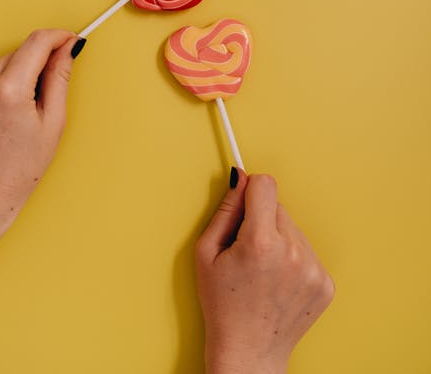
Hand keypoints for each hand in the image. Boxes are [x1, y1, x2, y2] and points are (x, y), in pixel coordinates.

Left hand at [0, 28, 85, 333]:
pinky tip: (0, 116)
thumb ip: (60, 78)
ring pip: (1, 65)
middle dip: (37, 65)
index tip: (70, 39)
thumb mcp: (53, 123)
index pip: (37, 43)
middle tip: (46, 96)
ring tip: (20, 114)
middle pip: (19, 54)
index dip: (58, 37)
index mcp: (7, 91)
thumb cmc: (19, 169)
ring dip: (16, 77)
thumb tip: (69, 48)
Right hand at [195, 169, 334, 373]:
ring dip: (279, 240)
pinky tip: (279, 282)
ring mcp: (313, 269)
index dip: (251, 192)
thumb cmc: (221, 305)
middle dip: (262, 220)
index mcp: (260, 243)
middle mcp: (292, 253)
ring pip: (294, 229)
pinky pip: (307, 251)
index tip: (244, 204)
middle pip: (279, 207)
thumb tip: (240, 177)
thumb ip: (225, 210)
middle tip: (247, 251)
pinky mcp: (325, 283)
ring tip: (263, 270)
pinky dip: (293, 260)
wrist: (249, 354)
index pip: (265, 185)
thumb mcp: (206, 253)